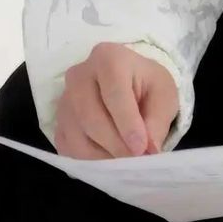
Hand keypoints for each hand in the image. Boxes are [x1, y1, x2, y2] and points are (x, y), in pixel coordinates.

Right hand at [54, 42, 178, 159]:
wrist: (128, 83)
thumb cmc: (147, 85)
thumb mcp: (164, 95)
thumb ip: (157, 120)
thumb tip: (148, 150)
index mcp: (109, 58)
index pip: (114, 93)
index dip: (128, 124)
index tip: (141, 148)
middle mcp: (79, 75)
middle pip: (90, 117)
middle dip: (115, 144)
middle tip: (136, 160)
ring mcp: (64, 99)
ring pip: (76, 136)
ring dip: (102, 156)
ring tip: (125, 163)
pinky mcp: (58, 122)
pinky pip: (68, 147)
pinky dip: (88, 161)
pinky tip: (109, 161)